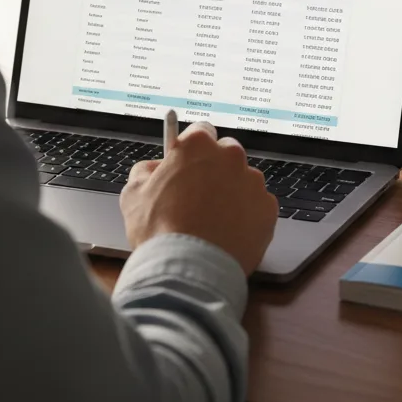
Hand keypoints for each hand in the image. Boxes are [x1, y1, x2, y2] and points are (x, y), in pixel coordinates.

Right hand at [120, 122, 278, 275]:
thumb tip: (154, 169)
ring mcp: (253, 182)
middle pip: (226, 154)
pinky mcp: (268, 208)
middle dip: (215, 170)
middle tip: (198, 196)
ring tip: (212, 221)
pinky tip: (227, 233)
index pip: (200, 132)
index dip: (192, 150)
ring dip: (231, 194)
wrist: (190, 270)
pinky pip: (257, 206)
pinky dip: (246, 216)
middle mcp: (231, 156)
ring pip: (243, 181)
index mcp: (198, 145)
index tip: (188, 163)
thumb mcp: (133, 194)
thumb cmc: (160, 231)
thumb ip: (146, 171)